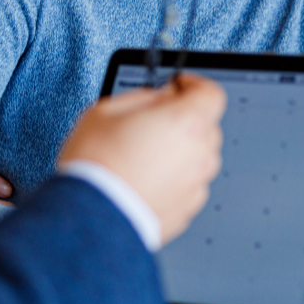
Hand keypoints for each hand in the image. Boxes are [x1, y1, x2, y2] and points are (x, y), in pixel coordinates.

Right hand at [58, 73, 226, 242]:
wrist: (92, 218)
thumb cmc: (96, 163)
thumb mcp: (106, 110)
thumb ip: (143, 97)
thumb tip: (159, 98)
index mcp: (186, 122)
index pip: (211, 93)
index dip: (194, 85)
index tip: (179, 86)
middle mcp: (199, 155)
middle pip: (207, 127)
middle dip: (185, 119)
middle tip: (153, 121)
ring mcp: (195, 187)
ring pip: (198, 159)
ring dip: (180, 151)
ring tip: (144, 156)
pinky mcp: (186, 213)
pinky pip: (187, 186)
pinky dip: (173, 180)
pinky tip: (144, 181)